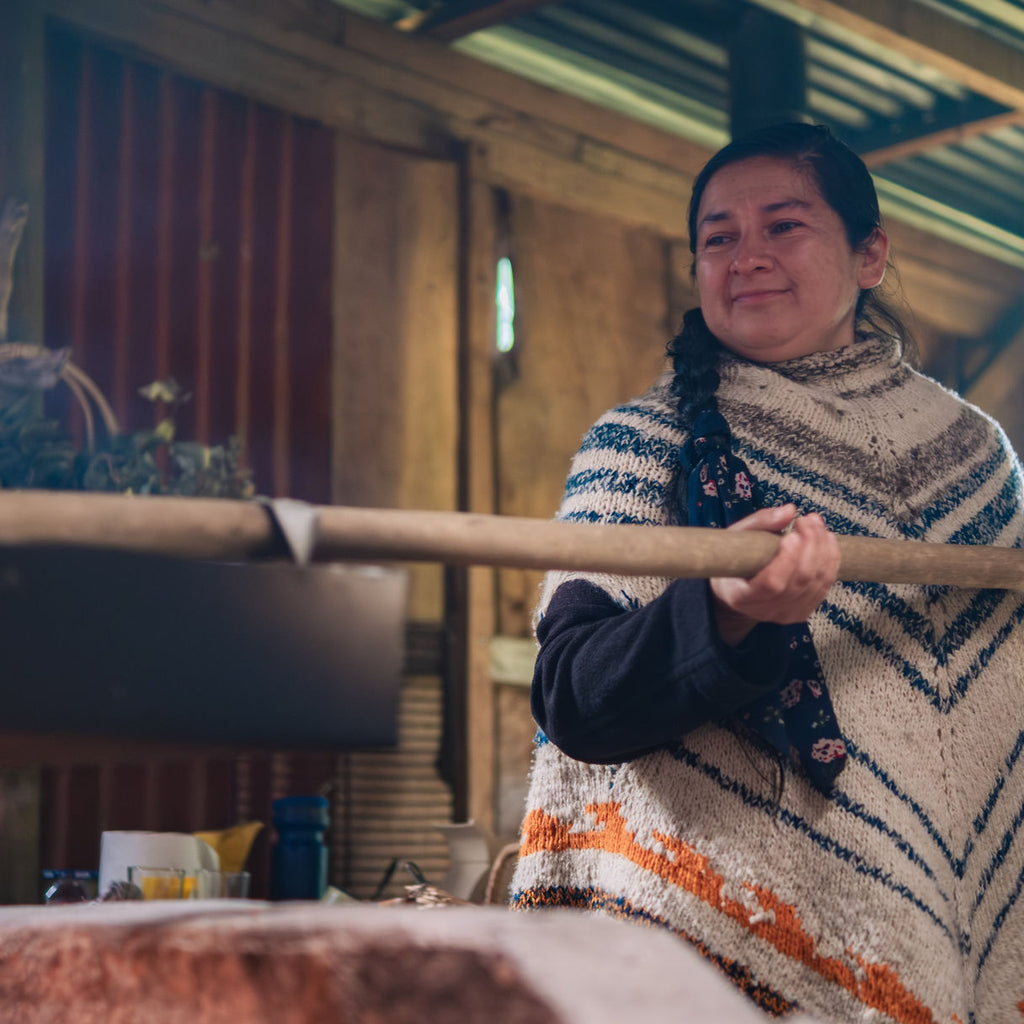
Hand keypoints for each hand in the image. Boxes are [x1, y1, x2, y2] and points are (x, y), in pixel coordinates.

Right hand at [710, 504, 839, 645]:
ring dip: (824, 548)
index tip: (792, 534)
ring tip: (816, 524)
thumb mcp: (737, 537)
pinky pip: (825, 585)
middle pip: (800, 581)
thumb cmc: (735, 561)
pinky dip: (831, 559)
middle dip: (811, 545)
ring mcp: (787, 614)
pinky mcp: (804, 611)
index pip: (772, 583)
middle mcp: (766, 611)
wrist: (737, 589)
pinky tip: (827, 540)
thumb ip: (760, 522)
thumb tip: (789, 510)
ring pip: (817, 582)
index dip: (788, 559)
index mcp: (741, 596)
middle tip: (807, 520)